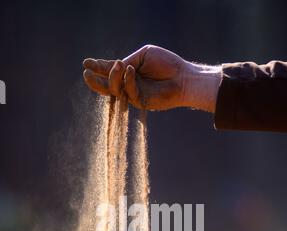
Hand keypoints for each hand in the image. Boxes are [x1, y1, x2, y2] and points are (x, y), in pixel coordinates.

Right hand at [83, 45, 220, 111]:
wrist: (183, 78)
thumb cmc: (167, 64)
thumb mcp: (144, 55)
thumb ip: (128, 60)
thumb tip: (115, 66)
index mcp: (128, 72)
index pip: (109, 71)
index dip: (98, 67)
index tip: (86, 63)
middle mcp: (128, 84)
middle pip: (106, 86)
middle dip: (95, 81)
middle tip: (86, 74)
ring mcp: (133, 95)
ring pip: (115, 90)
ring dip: (113, 77)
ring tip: (118, 65)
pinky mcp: (140, 102)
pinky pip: (128, 91)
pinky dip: (128, 79)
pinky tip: (130, 69)